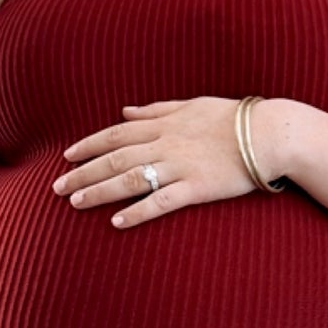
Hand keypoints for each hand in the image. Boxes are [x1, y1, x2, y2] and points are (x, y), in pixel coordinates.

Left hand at [52, 97, 284, 226]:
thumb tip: (125, 111)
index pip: (116, 134)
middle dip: (83, 172)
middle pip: (114, 157)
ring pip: (130, 178)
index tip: (66, 157)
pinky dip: (137, 211)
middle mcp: (166, 143)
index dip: (88, 145)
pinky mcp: (197, 187)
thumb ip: (156, 110)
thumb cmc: (233, 119)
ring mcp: (180, 166)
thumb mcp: (191, 105)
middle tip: (56, 188)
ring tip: (75, 204)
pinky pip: (161, 202)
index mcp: (164, 123)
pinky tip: (117, 222)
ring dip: (100, 191)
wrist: (270, 133)